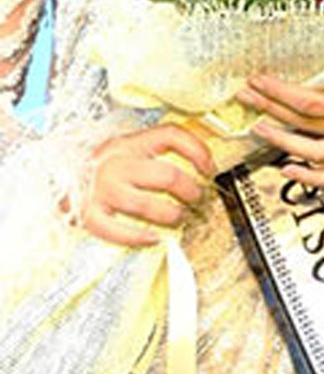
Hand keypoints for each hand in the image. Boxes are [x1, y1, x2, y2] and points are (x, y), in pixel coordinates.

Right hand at [80, 122, 215, 246]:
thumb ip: (159, 152)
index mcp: (131, 142)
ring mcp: (102, 188)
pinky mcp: (89, 214)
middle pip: (166, 176)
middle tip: (196, 198)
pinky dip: (139, 237)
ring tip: (178, 217)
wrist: (64, 178)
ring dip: (171, 215)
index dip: (197, 150)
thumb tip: (203, 164)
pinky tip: (154, 238)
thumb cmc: (109, 167)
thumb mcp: (132, 149)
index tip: (209, 168)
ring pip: (146, 205)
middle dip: (191, 191)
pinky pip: (117, 230)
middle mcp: (116, 162)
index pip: (171, 135)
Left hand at [236, 74, 323, 186]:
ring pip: (315, 153)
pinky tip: (286, 167)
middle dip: (272, 109)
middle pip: (307, 125)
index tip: (258, 81)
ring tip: (258, 126)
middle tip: (246, 97)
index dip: (280, 93)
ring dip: (282, 141)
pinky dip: (310, 176)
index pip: (311, 103)